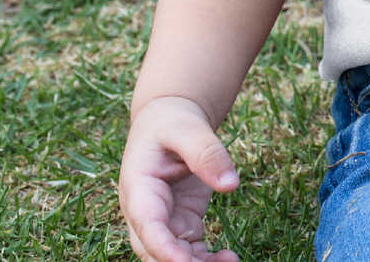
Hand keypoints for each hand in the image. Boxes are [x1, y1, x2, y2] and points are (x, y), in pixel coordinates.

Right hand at [119, 96, 240, 261]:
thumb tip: (231, 184)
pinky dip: (206, 260)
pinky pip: (189, 250)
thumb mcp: (188, 128)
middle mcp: (145, 211)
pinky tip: (228, 258)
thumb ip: (206, 152)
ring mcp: (163, 220)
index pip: (147, 225)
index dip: (162, 247)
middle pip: (153, 250)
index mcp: (139, 188)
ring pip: (171, 256)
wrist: (168, 122)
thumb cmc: (171, 122)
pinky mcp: (182, 222)